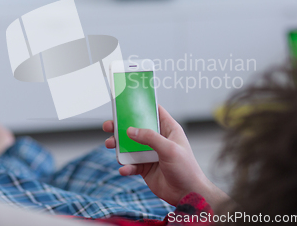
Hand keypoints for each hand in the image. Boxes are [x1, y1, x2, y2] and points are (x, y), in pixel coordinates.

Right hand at [103, 105, 228, 207]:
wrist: (187, 194)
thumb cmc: (186, 169)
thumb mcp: (169, 149)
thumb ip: (150, 138)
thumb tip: (130, 130)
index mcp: (168, 129)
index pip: (154, 112)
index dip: (141, 106)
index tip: (126, 102)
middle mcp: (158, 139)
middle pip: (136, 128)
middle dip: (121, 127)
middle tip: (109, 126)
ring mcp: (150, 154)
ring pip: (129, 146)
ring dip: (118, 146)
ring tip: (109, 145)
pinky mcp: (145, 168)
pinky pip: (131, 164)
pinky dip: (126, 166)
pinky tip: (124, 169)